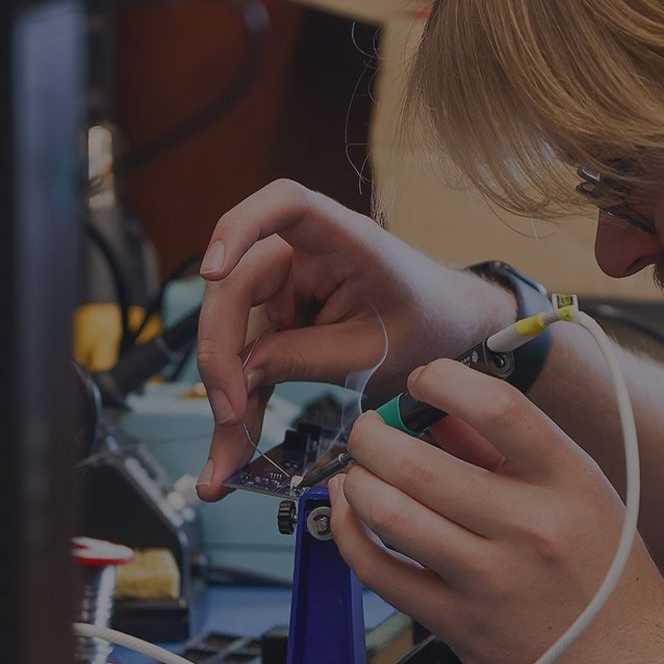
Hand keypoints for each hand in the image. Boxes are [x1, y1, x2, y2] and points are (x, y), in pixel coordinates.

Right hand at [193, 180, 515, 500]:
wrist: (450, 334)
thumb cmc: (429, 325)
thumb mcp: (376, 352)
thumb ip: (309, 356)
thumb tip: (242, 373)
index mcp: (347, 240)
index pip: (285, 205)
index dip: (239, 228)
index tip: (213, 272)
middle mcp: (306, 255)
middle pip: (237, 285)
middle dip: (221, 351)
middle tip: (229, 410)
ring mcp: (287, 289)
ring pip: (233, 333)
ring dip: (224, 394)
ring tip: (224, 458)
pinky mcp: (280, 321)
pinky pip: (248, 360)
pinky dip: (240, 404)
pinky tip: (228, 449)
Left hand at [324, 357, 663, 663]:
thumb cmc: (612, 587)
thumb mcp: (584, 498)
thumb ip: (511, 453)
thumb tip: (441, 412)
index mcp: (571, 483)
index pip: (497, 407)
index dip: (442, 380)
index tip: (423, 381)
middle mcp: (531, 528)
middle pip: (417, 462)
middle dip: (372, 435)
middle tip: (369, 431)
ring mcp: (490, 580)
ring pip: (388, 513)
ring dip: (357, 482)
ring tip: (360, 473)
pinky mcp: (457, 623)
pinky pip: (378, 570)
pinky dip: (349, 533)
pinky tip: (351, 515)